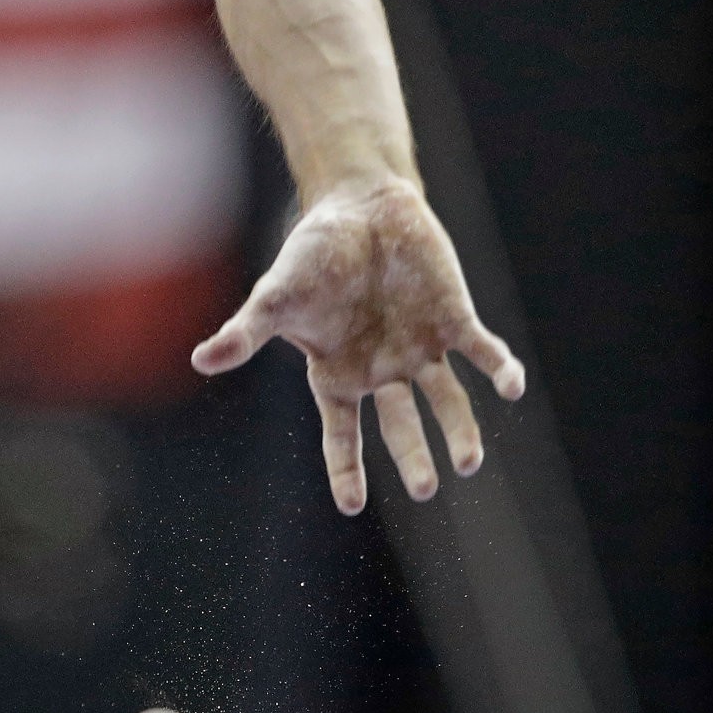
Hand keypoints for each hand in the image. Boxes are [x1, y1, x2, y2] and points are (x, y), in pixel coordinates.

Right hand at [191, 178, 524, 513]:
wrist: (359, 207)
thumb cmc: (312, 254)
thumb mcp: (276, 295)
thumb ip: (246, 332)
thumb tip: (201, 360)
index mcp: (338, 372)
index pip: (341, 431)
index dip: (346, 467)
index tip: (352, 505)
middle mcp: (382, 369)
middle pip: (401, 424)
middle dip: (414, 456)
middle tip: (428, 488)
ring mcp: (421, 347)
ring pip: (446, 399)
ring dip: (460, 429)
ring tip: (469, 462)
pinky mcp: (453, 318)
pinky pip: (482, 352)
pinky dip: (499, 369)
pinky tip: (510, 386)